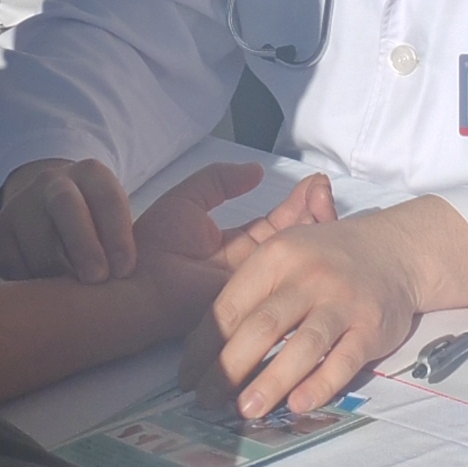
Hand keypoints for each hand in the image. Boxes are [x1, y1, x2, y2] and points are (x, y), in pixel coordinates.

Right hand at [0, 157, 136, 282]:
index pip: (107, 199)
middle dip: (83, 245)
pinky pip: (10, 262)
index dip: (117, 235)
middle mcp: (54, 183)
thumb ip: (124, 241)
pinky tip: (44, 294)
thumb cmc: (98, 226)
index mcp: (92, 175)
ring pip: (35, 242)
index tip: (125, 271)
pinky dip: (28, 282)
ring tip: (72, 298)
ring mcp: (21, 203)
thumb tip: (135, 283)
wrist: (48, 208)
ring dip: (55, 275)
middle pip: (66, 206)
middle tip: (96, 280)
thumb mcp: (115, 220)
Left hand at [134, 163, 337, 324]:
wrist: (141, 281)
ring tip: (326, 198)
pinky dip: (311, 251)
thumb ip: (220, 180)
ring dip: (318, 226)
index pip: (278, 222)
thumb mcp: (189, 198)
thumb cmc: (157, 243)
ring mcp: (261, 282)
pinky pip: (293, 276)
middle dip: (315, 211)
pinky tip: (322, 227)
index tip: (314, 182)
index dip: (298, 202)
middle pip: (296, 238)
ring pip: (300, 255)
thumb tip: (256, 170)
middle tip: (325, 188)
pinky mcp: (263, 296)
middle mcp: (254, 264)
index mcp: (238, 242)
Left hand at [184, 195, 467, 419]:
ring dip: (271, 381)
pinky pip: (343, 360)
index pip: (231, 305)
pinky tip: (297, 405)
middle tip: (208, 400)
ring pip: (302, 346)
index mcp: (277, 255)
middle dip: (229, 368)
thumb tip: (203, 350)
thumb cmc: (325, 258)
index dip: (206, 345)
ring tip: (246, 411)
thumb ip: (248, 293)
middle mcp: (309, 276)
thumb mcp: (283, 255)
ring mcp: (343, 302)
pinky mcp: (371, 326)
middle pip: (261, 326)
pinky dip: (320, 385)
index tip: (189, 378)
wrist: (395, 250)